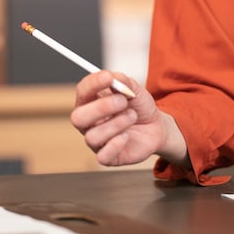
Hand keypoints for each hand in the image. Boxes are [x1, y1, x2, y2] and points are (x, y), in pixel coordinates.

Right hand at [70, 71, 187, 168]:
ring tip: (132, 116)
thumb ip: (124, 81)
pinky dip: (117, 144)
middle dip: (101, 108)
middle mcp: (88, 122)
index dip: (93, 84)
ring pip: (92, 136)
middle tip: (122, 101)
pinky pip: (102, 156)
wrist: (155, 126)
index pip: (82, 91)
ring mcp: (96, 140)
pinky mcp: (107, 157)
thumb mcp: (135, 89)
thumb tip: (113, 77)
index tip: (108, 77)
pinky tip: (127, 135)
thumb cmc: (139, 107)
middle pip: (78, 118)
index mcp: (90, 101)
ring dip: (117, 123)